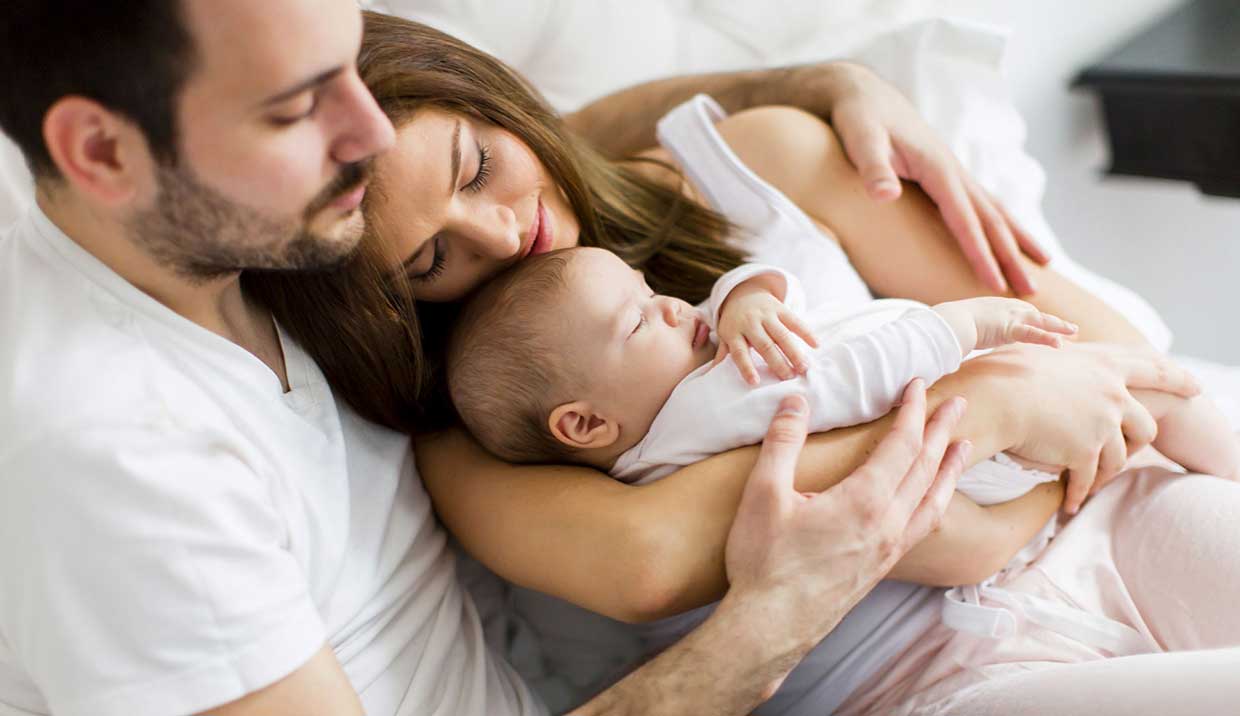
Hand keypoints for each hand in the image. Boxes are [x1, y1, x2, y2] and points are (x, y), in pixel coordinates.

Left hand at [714, 278, 817, 383]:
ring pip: (781, 334)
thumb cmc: (734, 322)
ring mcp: (765, 314)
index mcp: (733, 332)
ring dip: (794, 351)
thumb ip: (723, 353)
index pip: (739, 352)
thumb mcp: (725, 336)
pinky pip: (794, 320)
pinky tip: (816, 345)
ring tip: (804, 367)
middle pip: (764, 345)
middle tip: (789, 377)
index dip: (746, 367)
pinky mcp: (779, 308)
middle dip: (777, 361)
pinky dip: (806, 332)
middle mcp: (749, 322)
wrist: (743, 293)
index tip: (755, 382)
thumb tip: (712, 375)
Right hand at [724, 381, 967, 646]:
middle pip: (927, 468)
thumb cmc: (764, 561)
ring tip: (962, 448)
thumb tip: (796, 400)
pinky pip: (923, 526)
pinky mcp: (881, 567)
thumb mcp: (763, 494)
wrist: (770, 626)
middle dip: (942, 431)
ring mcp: (888, 549)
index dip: (913, 411)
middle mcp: (888, 524)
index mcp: (864, 501)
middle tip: (958, 403)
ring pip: (933, 500)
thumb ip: (782, 443)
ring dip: (950, 469)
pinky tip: (933, 500)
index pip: (902, 444)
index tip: (919, 385)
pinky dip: (937, 502)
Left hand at [823, 63, 1050, 295]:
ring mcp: (952, 171)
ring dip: (1016, 240)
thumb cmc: (858, 118)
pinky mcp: (945, 173)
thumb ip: (872, 168)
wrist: (861, 93)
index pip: (964, 219)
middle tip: (1031, 293)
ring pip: (993, 210)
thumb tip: (884, 195)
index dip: (979, 253)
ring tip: (1042, 267)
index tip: (994, 285)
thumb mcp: (859, 139)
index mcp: (936, 167)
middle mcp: (953, 169)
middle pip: (990, 218)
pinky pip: (980, 204)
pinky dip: (1000, 224)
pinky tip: (1009, 239)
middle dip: (1011, 256)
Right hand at [933, 297, 1077, 352]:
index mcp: (993, 306)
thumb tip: (955, 343)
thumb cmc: (946, 326)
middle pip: (1034, 314)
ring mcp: (1009, 316)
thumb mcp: (958, 326)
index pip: (1020, 311)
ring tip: (1074, 332)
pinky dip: (1048, 338)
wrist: (946, 323)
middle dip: (1053, 321)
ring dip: (1059, 326)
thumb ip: (964, 332)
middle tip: (1070, 329)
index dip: (1035, 318)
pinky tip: (1060, 344)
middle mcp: (1004, 307)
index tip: (1045, 324)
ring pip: (1040, 321)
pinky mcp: (1010, 328)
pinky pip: (1033, 334)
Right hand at [989, 343, 1201, 513]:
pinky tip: (1071, 503)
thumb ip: (1062, 354)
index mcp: (1104, 365)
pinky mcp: (1085, 451)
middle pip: (1144, 426)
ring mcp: (1101, 424)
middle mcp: (1111, 394)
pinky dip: (1080, 492)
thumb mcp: (1042, 351)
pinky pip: (1088, 478)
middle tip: (1131, 455)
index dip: (1177, 378)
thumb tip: (1061, 345)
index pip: (1153, 369)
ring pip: (1118, 458)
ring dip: (1103, 474)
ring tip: (1088, 484)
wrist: (994, 398)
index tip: (1196, 387)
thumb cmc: (1004, 370)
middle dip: (1137, 444)